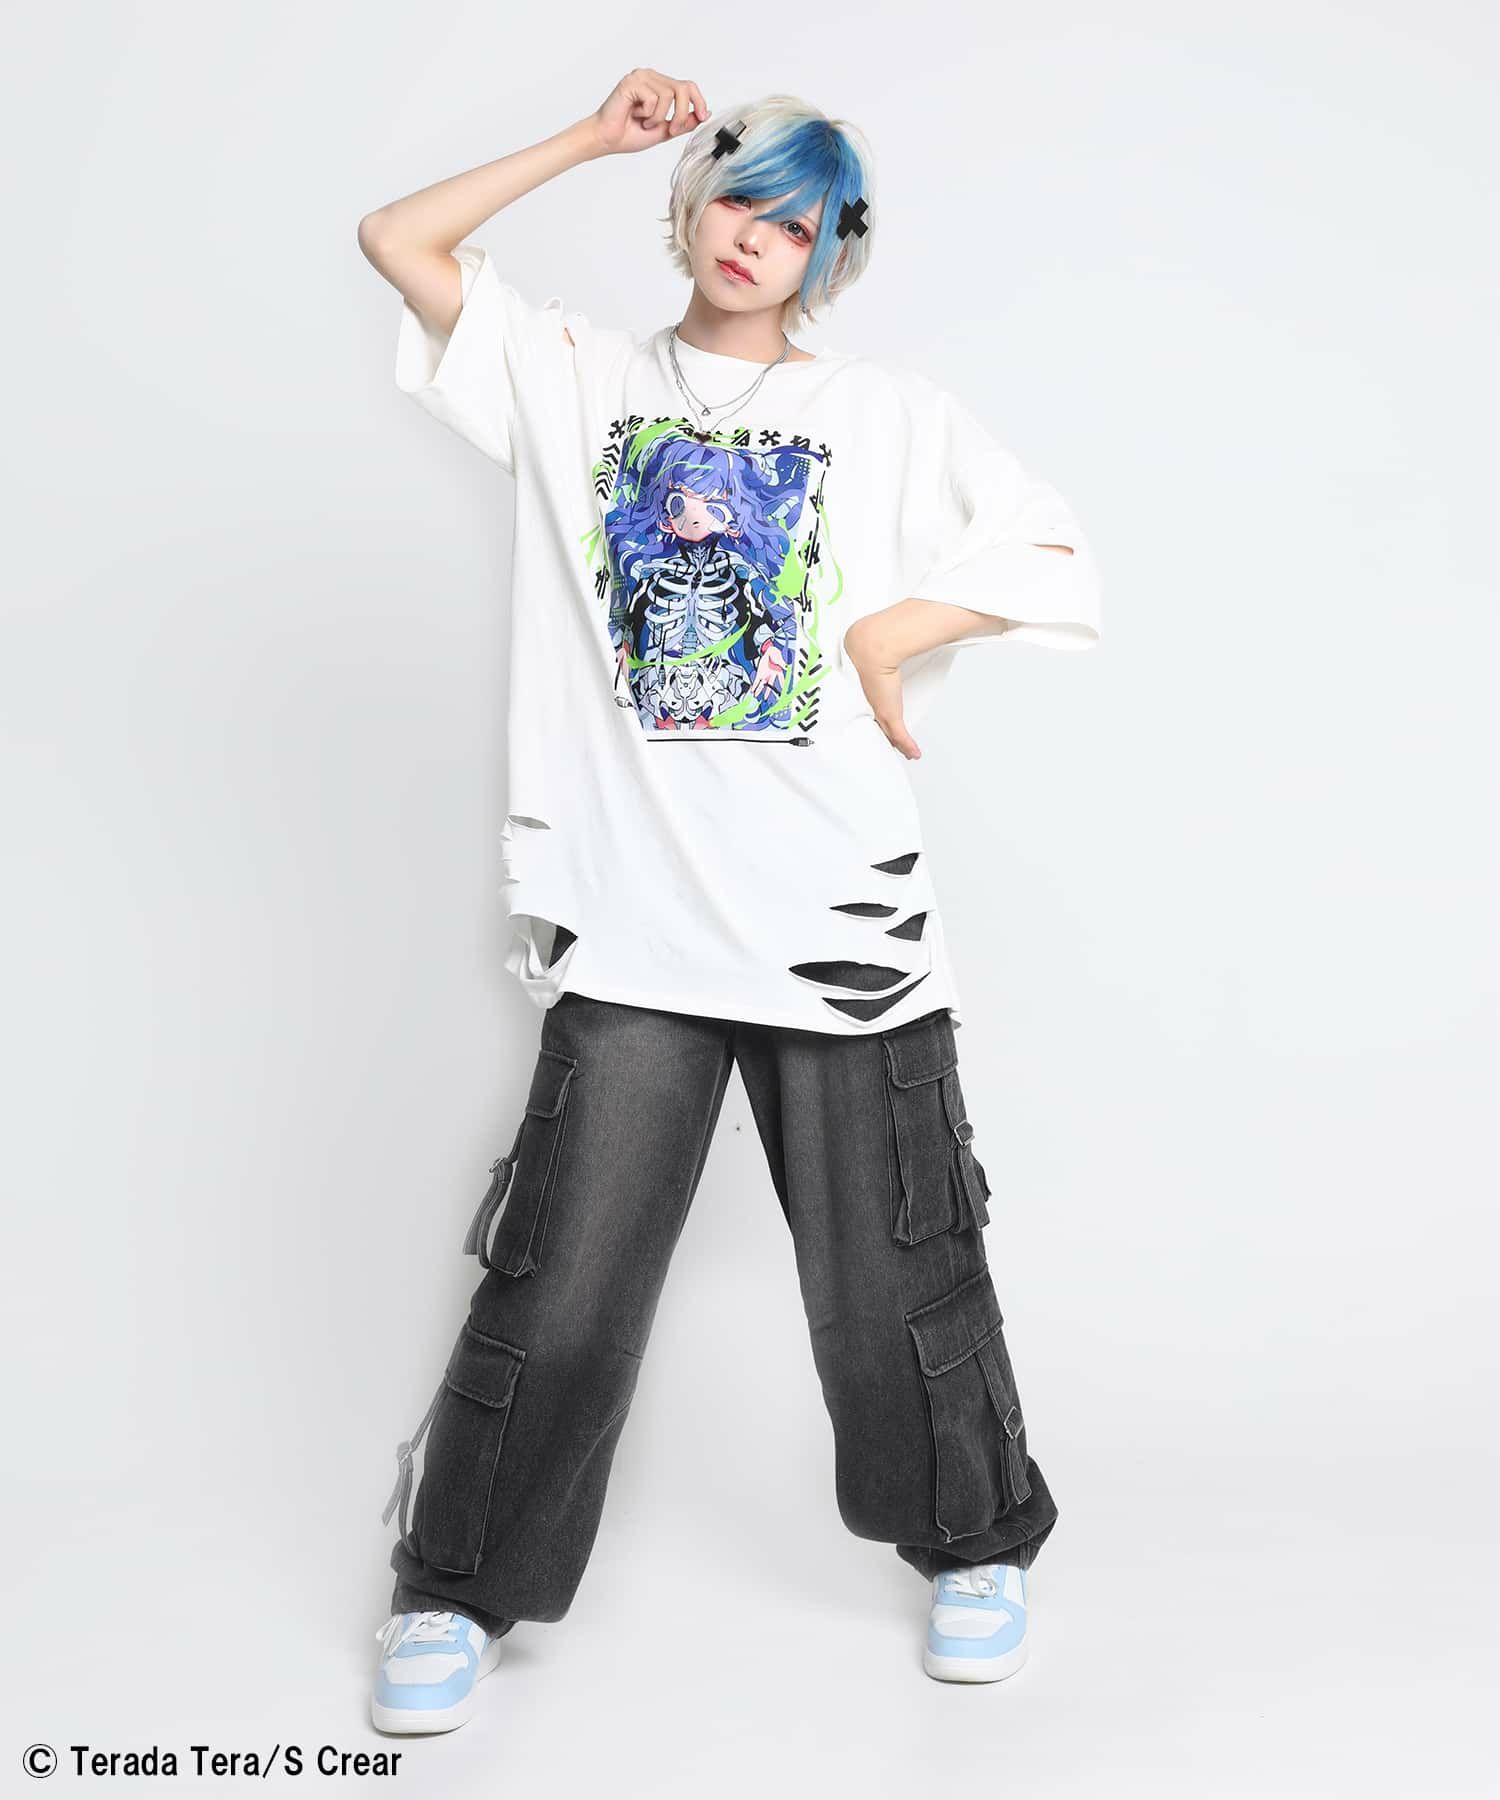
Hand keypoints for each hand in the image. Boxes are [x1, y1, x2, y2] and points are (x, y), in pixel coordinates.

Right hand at [590, 69, 709, 156]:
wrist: (607, 140)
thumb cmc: (630, 134)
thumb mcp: (665, 130)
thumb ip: (683, 122)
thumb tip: (704, 114)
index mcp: (659, 85)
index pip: (687, 85)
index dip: (699, 101)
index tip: (703, 116)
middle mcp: (651, 76)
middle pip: (683, 88)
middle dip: (682, 114)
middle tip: (671, 130)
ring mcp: (641, 76)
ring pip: (669, 95)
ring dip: (660, 117)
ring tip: (646, 123)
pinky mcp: (632, 82)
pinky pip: (654, 98)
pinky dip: (649, 114)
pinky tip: (636, 116)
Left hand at [750, 638, 787, 696]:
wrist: (768, 650)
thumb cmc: (774, 654)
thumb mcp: (779, 658)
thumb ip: (781, 663)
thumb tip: (786, 666)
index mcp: (778, 672)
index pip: (781, 680)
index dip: (782, 685)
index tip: (782, 690)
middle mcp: (771, 675)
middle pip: (770, 685)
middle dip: (768, 692)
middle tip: (766, 698)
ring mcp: (765, 675)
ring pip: (762, 684)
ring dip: (759, 690)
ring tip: (756, 696)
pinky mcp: (760, 673)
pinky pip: (756, 680)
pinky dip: (754, 685)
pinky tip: (752, 689)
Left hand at [844, 619, 921, 759]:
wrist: (872, 649)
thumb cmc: (872, 646)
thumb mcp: (877, 650)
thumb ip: (884, 648)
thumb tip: (881, 637)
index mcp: (864, 691)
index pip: (870, 710)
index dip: (875, 721)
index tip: (879, 728)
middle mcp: (870, 702)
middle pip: (877, 726)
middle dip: (885, 737)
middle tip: (891, 745)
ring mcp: (879, 709)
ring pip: (888, 734)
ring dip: (898, 744)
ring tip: (905, 752)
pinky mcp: (889, 714)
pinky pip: (900, 736)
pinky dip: (908, 746)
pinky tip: (914, 753)